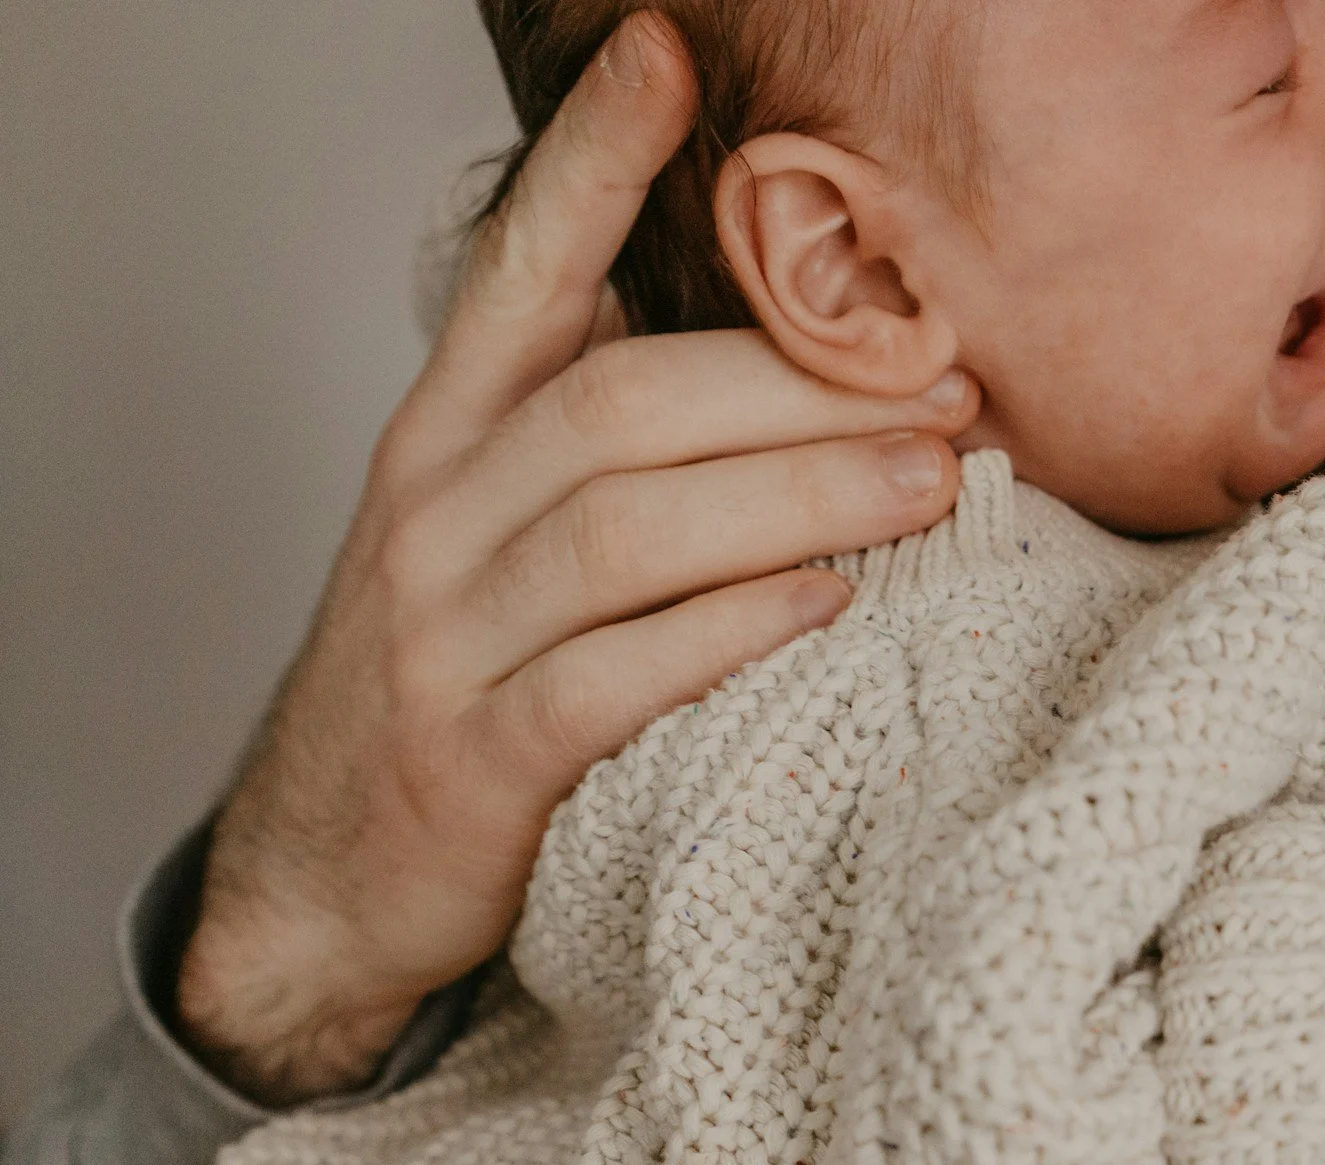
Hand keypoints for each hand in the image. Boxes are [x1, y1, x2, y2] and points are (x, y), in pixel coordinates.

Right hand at [177, 13, 980, 1104]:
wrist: (327, 874)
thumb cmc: (454, 680)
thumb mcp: (494, 528)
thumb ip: (596, 432)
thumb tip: (765, 343)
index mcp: (449, 436)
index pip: (519, 269)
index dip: (590, 162)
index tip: (665, 56)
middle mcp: (439, 515)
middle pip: (624, 406)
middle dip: (799, 388)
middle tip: (949, 385)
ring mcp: (450, 638)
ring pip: (628, 533)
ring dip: (798, 497)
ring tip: (932, 484)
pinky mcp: (479, 761)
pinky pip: (613, 681)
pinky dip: (728, 636)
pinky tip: (828, 609)